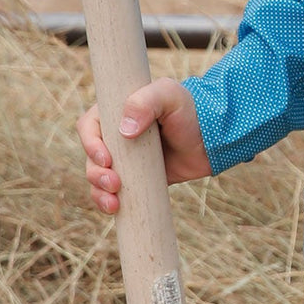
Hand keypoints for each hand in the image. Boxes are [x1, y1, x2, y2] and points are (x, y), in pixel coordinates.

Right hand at [77, 78, 210, 213]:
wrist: (214, 140)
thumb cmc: (191, 110)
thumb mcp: (170, 95)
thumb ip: (146, 102)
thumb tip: (124, 130)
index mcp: (117, 111)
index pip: (89, 126)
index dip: (91, 143)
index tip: (106, 159)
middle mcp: (116, 135)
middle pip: (91, 156)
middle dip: (96, 173)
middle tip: (114, 183)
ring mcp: (125, 158)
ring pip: (97, 177)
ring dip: (99, 191)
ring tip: (114, 202)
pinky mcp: (135, 179)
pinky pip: (111, 192)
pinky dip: (107, 201)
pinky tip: (115, 208)